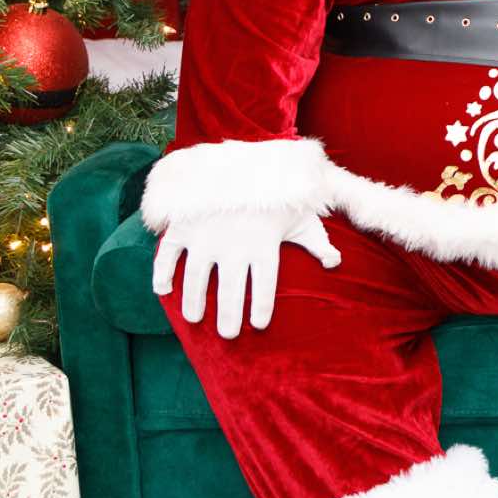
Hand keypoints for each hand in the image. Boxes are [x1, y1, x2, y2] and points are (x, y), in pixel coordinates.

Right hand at [152, 208, 340, 338]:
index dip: (260, 308)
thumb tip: (335, 262)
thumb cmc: (278, 197)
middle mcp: (233, 245)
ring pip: (196, 279)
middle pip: (229, 291)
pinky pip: (168, 254)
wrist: (245, 162)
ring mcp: (205, 236)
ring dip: (194, 302)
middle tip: (228, 335)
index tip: (258, 325)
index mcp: (263, 246)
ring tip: (195, 319)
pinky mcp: (183, 226)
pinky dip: (161, 272)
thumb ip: (317, 242)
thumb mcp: (302, 217)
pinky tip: (163, 291)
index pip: (262, 287)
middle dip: (228, 317)